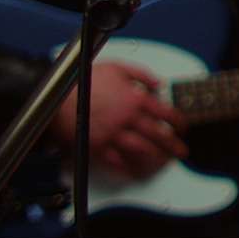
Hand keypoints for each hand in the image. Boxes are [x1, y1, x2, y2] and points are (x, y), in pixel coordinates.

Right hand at [48, 60, 188, 179]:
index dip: (178, 122)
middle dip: (173, 145)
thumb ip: (142, 74)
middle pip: (158, 135)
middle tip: (181, 151)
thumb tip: (158, 83)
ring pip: (142, 151)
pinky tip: (135, 170)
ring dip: (156, 158)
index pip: (166, 113)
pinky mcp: (98, 147)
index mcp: (135, 98)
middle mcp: (128, 118)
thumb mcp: (117, 67)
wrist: (55, 95)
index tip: (182, 128)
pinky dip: (128, 167)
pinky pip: (117, 162)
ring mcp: (113, 134)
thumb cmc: (83, 80)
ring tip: (163, 162)